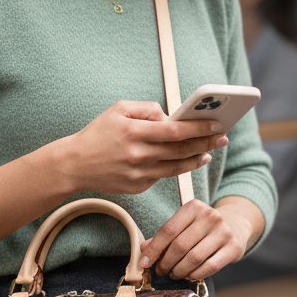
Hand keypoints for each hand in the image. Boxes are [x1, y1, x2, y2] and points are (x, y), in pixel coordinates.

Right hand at [64, 100, 227, 195]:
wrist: (75, 164)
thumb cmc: (98, 133)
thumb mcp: (118, 109)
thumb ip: (147, 108)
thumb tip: (170, 116)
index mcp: (134, 132)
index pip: (175, 131)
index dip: (199, 128)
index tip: (216, 125)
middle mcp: (138, 155)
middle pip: (181, 150)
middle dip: (205, 143)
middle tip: (222, 137)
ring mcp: (138, 174)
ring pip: (177, 167)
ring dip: (196, 159)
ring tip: (209, 151)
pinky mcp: (137, 187)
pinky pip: (163, 176)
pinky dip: (176, 167)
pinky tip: (187, 160)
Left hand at [140, 198, 259, 282]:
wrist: (235, 225)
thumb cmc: (201, 228)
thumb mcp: (183, 224)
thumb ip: (163, 236)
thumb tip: (144, 250)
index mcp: (194, 207)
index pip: (168, 230)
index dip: (154, 249)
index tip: (144, 263)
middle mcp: (210, 216)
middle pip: (180, 246)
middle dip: (166, 263)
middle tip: (161, 271)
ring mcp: (224, 232)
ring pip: (194, 258)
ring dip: (179, 270)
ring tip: (174, 274)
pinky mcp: (234, 248)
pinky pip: (210, 267)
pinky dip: (196, 274)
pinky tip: (189, 275)